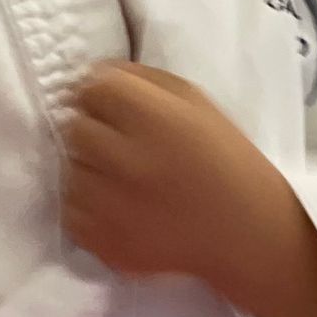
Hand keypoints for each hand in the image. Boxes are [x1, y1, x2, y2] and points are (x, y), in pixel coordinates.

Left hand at [62, 65, 294, 298]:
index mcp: (155, 118)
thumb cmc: (226, 161)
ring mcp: (110, 205)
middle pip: (75, 127)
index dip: (102, 92)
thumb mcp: (199, 103)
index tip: (115, 105)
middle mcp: (126, 158)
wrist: (246, 233)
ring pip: (70, 170)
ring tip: (125, 179)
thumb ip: (146, 80)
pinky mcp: (103, 241)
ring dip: (89, 169)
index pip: (92, 86)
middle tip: (122, 144)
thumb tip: (97, 74)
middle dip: (94, 129)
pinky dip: (89, 207)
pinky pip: (71, 212)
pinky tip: (120, 207)